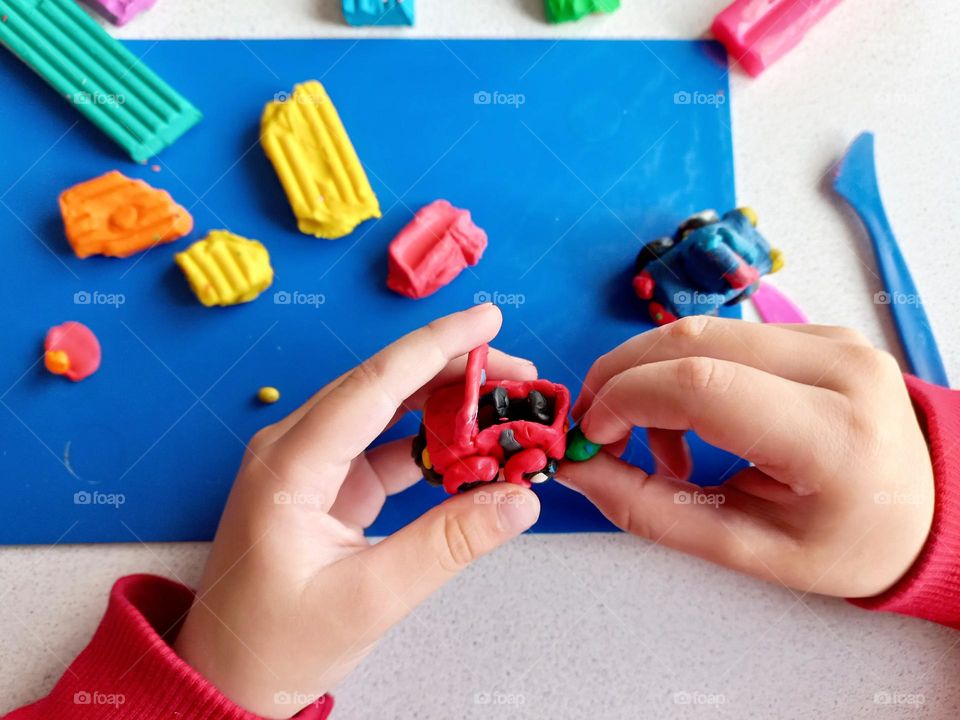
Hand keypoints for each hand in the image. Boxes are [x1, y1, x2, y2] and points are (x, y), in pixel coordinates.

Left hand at [174, 305, 540, 717]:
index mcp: (289, 465)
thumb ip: (447, 544)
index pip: (373, 386)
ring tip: (508, 404)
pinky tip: (475, 448)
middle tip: (521, 375)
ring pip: (389, 411)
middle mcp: (296, 447)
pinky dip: (434, 444)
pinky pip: (388, 447)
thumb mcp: (370, 599)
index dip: (435, 346)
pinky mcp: (329, 483)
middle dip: (455, 370)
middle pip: (384, 385)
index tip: (487, 319)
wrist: (230, 676)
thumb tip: (519, 499)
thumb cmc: (277, 643)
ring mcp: (313, 463)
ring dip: (448, 404)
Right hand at [560, 316, 933, 598]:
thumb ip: (650, 510)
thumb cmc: (842, 543)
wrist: (922, 511)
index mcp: (833, 436)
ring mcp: (834, 339)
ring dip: (649, 377)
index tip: (591, 436)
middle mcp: (841, 368)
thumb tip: (576, 466)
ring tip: (655, 444)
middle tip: (596, 430)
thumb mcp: (746, 549)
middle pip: (692, 340)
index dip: (626, 400)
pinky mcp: (820, 330)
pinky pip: (725, 335)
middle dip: (621, 379)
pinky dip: (683, 372)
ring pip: (701, 330)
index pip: (703, 385)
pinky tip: (694, 422)